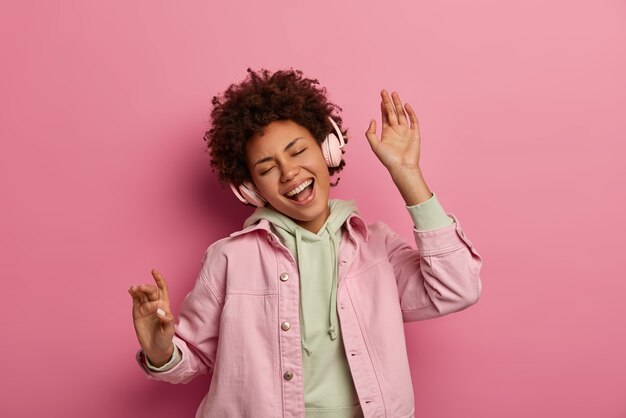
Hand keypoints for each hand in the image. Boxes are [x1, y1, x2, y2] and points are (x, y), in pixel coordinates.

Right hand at [128, 269, 175, 366]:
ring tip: (134, 288)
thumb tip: (162, 312)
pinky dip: (133, 294)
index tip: (154, 271)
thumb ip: (167, 321)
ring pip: (142, 294)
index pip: (162, 289)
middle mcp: (154, 304)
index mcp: (164, 305)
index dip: (159, 279)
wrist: (155, 348)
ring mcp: (145, 308)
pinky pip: (135, 300)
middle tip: (142, 288)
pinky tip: (131, 290)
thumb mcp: (169, 331)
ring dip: (138, 289)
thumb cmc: (165, 338)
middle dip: (147, 287)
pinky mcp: (137, 312)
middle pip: (151, 291)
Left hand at [365, 90, 432, 205]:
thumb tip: (372, 120)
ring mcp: (406, 131)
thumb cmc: (388, 159)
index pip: (385, 116)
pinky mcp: (415, 134)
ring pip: (402, 114)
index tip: (381, 98)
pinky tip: (406, 106)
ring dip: (398, 104)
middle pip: (392, 112)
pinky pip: (413, 121)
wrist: (402, 167)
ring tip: (395, 94)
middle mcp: (396, 130)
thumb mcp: (375, 146)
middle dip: (389, 102)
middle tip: (385, 91)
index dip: (383, 107)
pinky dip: (410, 113)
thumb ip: (370, 133)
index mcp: (387, 133)